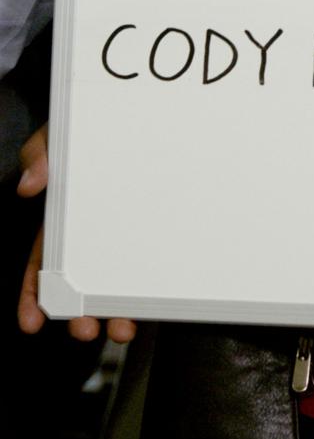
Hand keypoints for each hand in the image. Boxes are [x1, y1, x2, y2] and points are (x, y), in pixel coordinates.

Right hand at [16, 124, 136, 343]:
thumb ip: (40, 152)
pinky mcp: (159, 233)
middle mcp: (92, 234)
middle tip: (84, 331)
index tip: (31, 322)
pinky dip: (150, 292)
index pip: (42, 264)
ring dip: (114, 312)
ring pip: (116, 283)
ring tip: (120, 329)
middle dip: (78, 314)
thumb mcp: (62, 133)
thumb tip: (28, 186)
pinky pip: (153, 268)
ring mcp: (127, 235)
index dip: (33, 295)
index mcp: (64, 218)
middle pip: (79, 284)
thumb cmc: (94, 126)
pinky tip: (154, 309)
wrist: (144, 107)